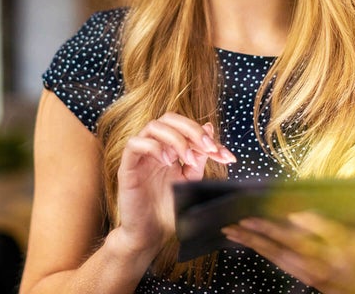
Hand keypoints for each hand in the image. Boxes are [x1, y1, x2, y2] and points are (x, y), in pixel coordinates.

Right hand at [114, 113, 235, 258]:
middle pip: (170, 118)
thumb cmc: (169, 209)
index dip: (208, 138)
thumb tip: (209, 128)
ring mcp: (141, 155)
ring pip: (154, 126)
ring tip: (186, 159)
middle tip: (208, 148)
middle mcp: (156, 147)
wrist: (150, 235)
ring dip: (176, 138)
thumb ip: (199, 157)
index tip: (227, 156)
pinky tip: (167, 162)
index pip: (188, 129)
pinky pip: (134, 144)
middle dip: (192, 129)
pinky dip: (153, 147)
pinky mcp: (127, 167)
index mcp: (171, 148)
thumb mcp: (190, 181)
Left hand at [222, 207, 354, 293]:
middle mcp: (327, 259)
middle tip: (242, 219)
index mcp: (346, 246)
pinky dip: (263, 253)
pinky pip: (282, 265)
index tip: (284, 210)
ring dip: (255, 243)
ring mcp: (315, 271)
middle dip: (264, 231)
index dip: (303, 220)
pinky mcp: (309, 279)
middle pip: (291, 243)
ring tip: (233, 231)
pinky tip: (248, 244)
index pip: (321, 229)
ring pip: (280, 256)